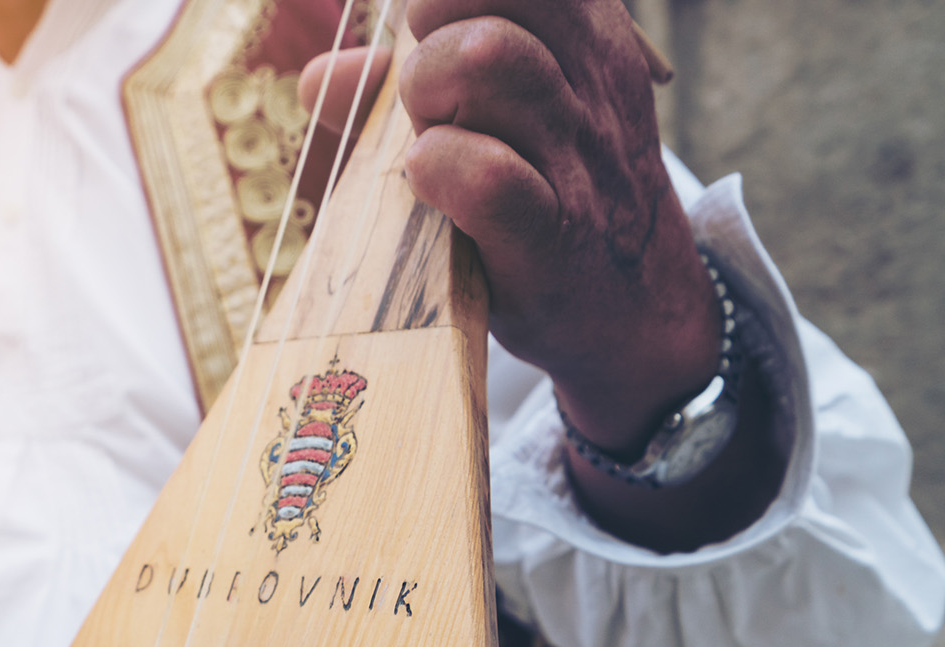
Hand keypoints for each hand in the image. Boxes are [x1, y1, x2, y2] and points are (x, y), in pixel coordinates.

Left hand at [302, 1, 715, 449]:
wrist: (635, 306)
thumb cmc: (549, 196)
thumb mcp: (502, 121)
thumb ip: (409, 86)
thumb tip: (320, 77)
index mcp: (582, 32)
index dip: (439, 0)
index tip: (427, 38)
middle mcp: (585, 78)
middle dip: (427, 37)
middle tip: (427, 101)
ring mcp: (573, 155)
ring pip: (484, 58)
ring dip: (425, 99)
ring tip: (430, 141)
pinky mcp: (551, 234)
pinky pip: (485, 174)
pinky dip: (437, 170)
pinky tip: (430, 184)